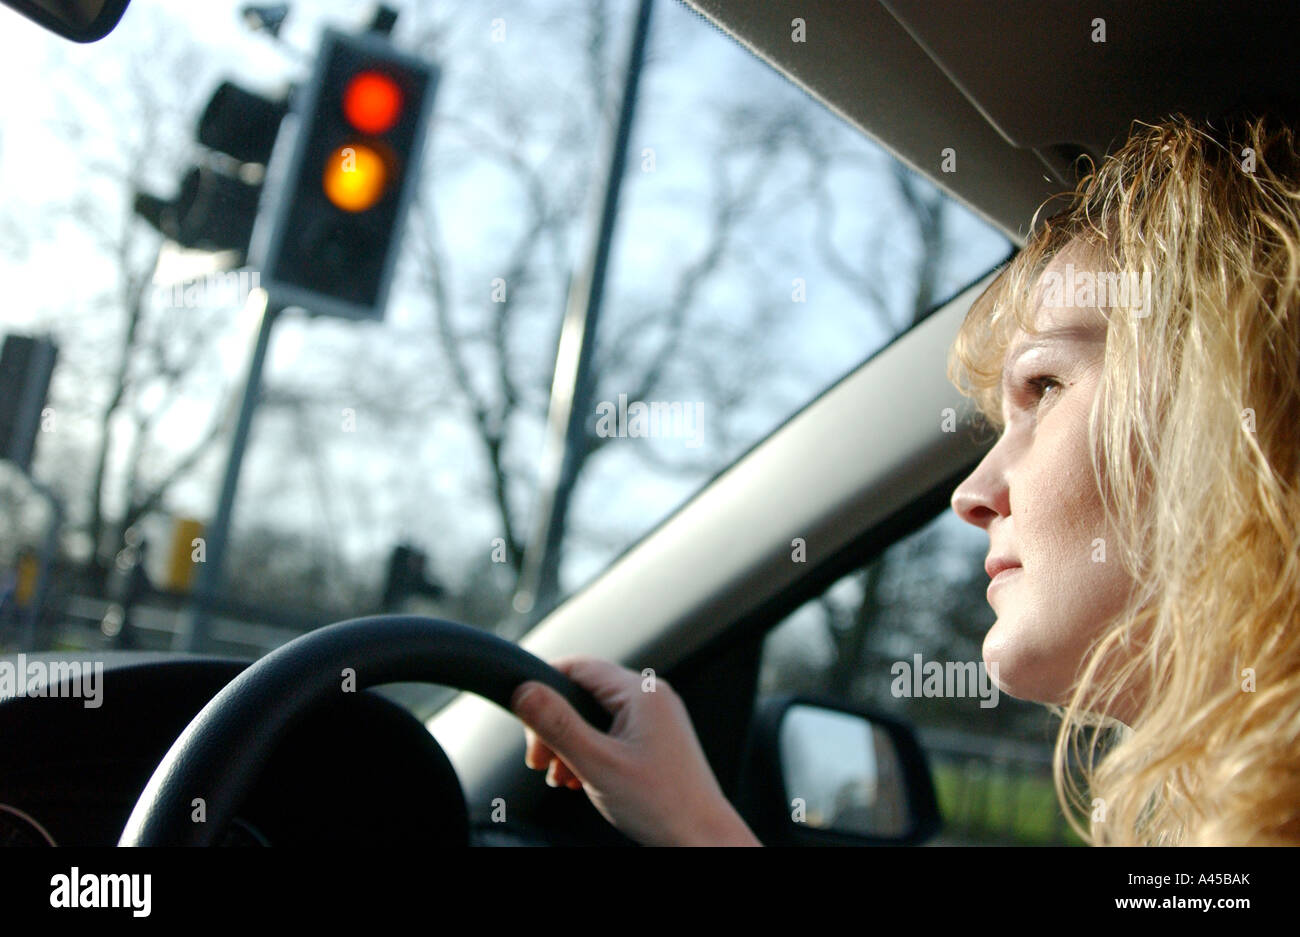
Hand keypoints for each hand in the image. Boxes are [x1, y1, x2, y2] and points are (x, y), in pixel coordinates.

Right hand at [510, 655, 760, 845]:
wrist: (703, 840)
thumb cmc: (661, 805)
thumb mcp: (597, 764)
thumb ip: (558, 725)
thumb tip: (524, 691)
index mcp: (641, 692)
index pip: (578, 666)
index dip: (543, 690)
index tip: (526, 724)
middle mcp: (651, 697)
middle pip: (583, 694)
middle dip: (554, 726)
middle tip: (539, 761)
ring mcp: (656, 718)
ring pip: (595, 716)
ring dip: (569, 744)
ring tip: (561, 776)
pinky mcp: (655, 739)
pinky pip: (611, 733)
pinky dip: (589, 752)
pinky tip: (580, 779)